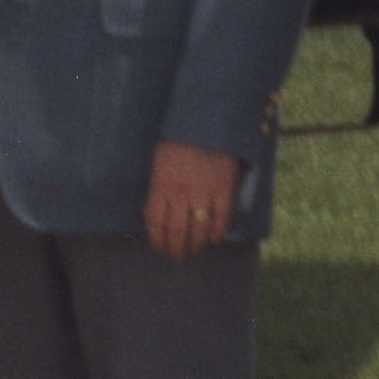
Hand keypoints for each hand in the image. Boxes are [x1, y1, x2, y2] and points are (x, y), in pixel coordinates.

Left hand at [139, 139, 241, 259]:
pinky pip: (220, 218)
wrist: (206, 122)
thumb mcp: (159, 161)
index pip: (155, 223)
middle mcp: (180, 193)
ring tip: (194, 250)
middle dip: (176, 248)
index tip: (159, 247)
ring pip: (198, 229)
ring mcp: (203, 192)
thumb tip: (157, 212)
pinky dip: (217, 232)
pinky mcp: (223, 189)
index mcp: (161, 185)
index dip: (157, 240)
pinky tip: (213, 238)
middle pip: (176, 232)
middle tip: (177, 256)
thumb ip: (159, 186)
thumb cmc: (178, 139)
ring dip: (195, 245)